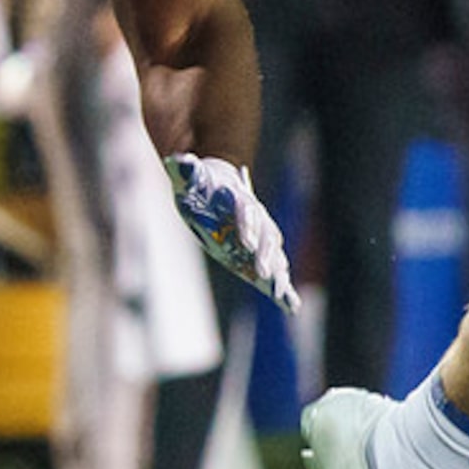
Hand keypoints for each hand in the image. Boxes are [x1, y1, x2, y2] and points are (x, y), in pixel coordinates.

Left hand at [162, 153, 298, 312]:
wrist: (219, 187)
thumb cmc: (201, 186)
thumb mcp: (189, 179)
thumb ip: (184, 171)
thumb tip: (177, 161)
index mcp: (238, 199)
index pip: (246, 210)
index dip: (247, 225)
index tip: (246, 243)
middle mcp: (256, 218)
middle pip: (267, 236)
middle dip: (265, 254)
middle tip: (263, 274)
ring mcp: (261, 236)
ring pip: (275, 254)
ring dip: (278, 272)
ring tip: (282, 293)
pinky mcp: (260, 254)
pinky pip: (276, 270)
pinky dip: (284, 287)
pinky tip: (292, 306)